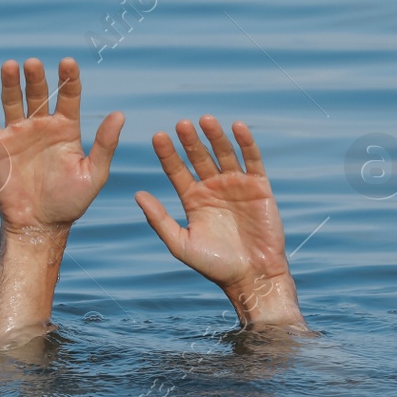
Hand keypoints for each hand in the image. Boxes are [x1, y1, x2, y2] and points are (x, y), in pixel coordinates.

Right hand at [0, 57, 122, 348]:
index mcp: (66, 129)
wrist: (39, 225)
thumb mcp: (94, 174)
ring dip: (11, 82)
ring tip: (11, 65)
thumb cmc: (70, 203)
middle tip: (34, 63)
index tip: (68, 62)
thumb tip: (120, 114)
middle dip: (36, 78)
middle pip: (39, 94)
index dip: (68, 79)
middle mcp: (42, 126)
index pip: (68, 96)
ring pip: (13, 100)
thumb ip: (105, 144)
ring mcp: (18, 132)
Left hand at [135, 116, 306, 330]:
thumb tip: (137, 194)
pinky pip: (252, 160)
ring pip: (224, 153)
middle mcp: (213, 188)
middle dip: (190, 141)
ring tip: (205, 120)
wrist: (252, 276)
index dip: (168, 154)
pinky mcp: (259, 187)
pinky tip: (237, 126)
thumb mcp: (181, 244)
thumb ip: (159, 219)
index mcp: (193, 199)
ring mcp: (236, 185)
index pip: (177, 170)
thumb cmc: (215, 265)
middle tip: (181, 124)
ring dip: (215, 136)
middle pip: (199, 157)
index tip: (157, 136)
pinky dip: (246, 143)